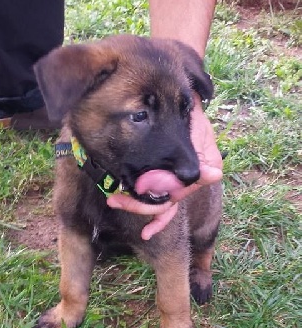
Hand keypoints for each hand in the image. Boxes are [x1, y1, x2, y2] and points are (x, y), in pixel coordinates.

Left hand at [107, 95, 222, 239]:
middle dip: (140, 203)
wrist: (183, 100)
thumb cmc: (190, 111)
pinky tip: (142, 227)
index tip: (138, 189)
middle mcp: (194, 178)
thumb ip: (198, 151)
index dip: (161, 193)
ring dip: (138, 206)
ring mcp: (181, 181)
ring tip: (114, 201)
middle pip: (169, 200)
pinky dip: (153, 214)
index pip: (183, 189)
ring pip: (162, 203)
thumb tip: (214, 176)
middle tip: (115, 199)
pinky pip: (163, 201)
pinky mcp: (169, 179)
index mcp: (208, 168)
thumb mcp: (196, 128)